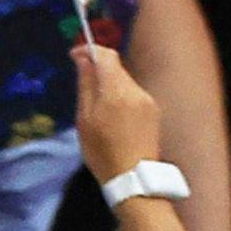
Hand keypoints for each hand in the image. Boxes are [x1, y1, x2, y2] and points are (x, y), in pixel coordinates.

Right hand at [73, 42, 166, 183]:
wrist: (135, 180)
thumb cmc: (103, 153)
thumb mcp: (85, 119)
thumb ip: (86, 85)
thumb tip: (83, 59)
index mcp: (117, 91)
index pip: (106, 55)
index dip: (89, 50)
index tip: (76, 57)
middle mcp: (136, 91)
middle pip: (116, 67)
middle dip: (99, 70)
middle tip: (83, 84)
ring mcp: (148, 101)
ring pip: (125, 81)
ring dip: (111, 85)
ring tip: (98, 108)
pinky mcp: (154, 112)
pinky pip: (134, 95)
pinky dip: (122, 97)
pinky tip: (114, 117)